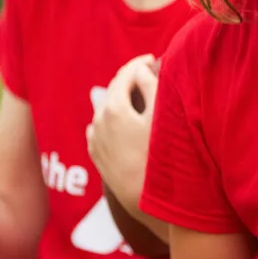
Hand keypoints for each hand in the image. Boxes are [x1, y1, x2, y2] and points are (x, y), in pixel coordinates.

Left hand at [87, 54, 156, 207]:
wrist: (146, 200)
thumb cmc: (161, 157)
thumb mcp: (161, 117)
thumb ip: (151, 86)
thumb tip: (140, 69)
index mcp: (114, 108)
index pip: (125, 75)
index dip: (138, 64)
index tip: (152, 58)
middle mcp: (99, 121)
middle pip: (113, 91)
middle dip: (129, 79)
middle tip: (146, 72)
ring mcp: (95, 139)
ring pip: (105, 109)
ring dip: (120, 99)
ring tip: (137, 95)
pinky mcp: (96, 155)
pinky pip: (100, 128)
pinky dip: (110, 118)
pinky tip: (120, 120)